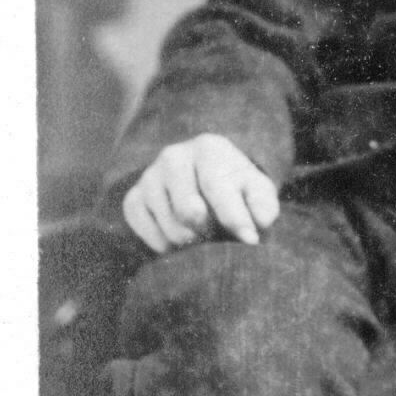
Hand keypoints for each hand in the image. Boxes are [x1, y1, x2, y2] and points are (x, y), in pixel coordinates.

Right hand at [122, 134, 280, 253]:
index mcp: (208, 148)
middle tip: (219, 235)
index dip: (236, 218)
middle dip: (210, 232)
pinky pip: (149, 236)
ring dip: (191, 243)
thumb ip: (263, 205)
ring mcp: (149, 177)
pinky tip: (180, 237)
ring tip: (203, 235)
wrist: (202, 191)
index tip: (250, 241)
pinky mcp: (132, 199)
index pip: (217, 187)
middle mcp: (173, 156)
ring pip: (170, 229)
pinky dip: (168, 246)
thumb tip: (260, 223)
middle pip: (189, 211)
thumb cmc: (235, 191)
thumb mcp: (257, 193)